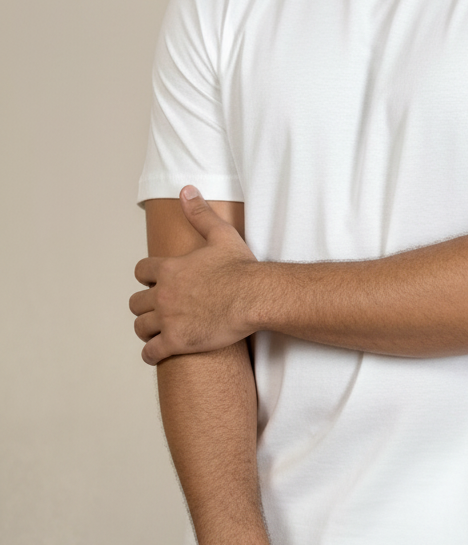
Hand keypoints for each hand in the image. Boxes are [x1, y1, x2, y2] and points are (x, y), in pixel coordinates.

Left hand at [130, 187, 257, 363]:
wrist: (255, 296)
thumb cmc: (241, 267)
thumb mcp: (220, 234)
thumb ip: (200, 213)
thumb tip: (186, 190)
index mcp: (169, 269)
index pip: (141, 272)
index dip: (146, 277)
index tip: (153, 283)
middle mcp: (163, 294)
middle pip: (136, 302)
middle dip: (144, 306)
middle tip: (155, 310)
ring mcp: (168, 319)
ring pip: (140, 327)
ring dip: (146, 330)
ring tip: (154, 332)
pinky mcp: (177, 341)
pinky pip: (151, 352)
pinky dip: (151, 354)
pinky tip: (156, 353)